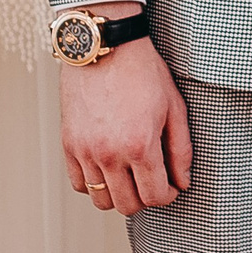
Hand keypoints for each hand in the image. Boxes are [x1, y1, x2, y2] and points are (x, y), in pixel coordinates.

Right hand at [60, 35, 192, 215]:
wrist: (106, 47)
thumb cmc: (143, 72)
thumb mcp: (174, 108)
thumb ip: (181, 150)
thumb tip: (182, 182)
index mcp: (139, 145)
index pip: (154, 197)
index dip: (168, 195)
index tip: (170, 185)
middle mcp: (109, 153)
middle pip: (127, 205)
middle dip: (145, 198)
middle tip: (152, 180)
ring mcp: (85, 150)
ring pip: (100, 200)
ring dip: (119, 194)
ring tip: (130, 175)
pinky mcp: (68, 144)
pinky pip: (79, 183)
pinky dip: (94, 183)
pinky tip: (108, 167)